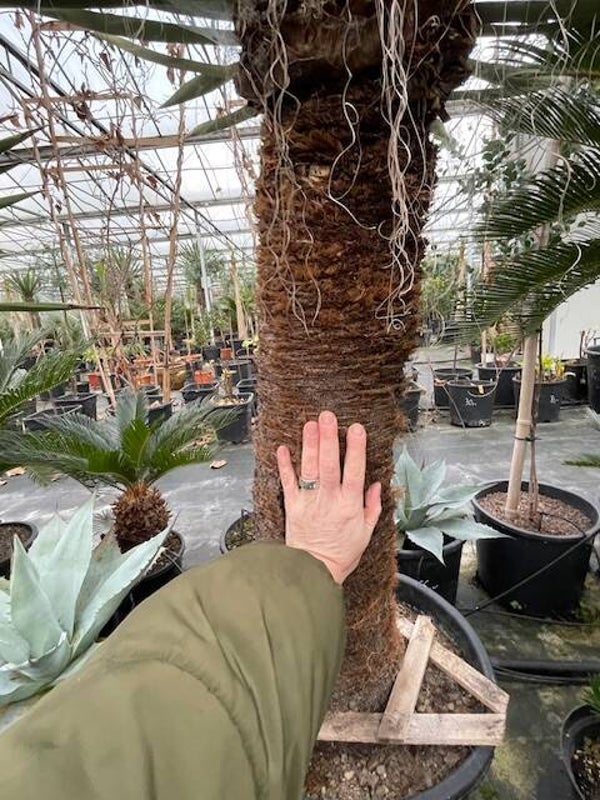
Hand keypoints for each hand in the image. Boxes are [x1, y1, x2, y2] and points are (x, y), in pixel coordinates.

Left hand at [276, 410, 381, 584]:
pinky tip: (282, 448)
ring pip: (309, 469)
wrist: (314, 571)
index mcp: (350, 505)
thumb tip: (377, 484)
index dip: (355, 449)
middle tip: (327, 416)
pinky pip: (287, 482)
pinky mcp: (292, 506)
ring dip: (309, 445)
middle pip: (328, 464)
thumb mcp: (366, 532)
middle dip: (328, 438)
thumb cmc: (342, 553)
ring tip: (309, 424)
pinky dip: (284, 465)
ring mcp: (309, 502)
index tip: (356, 428)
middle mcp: (329, 500)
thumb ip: (372, 506)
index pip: (354, 471)